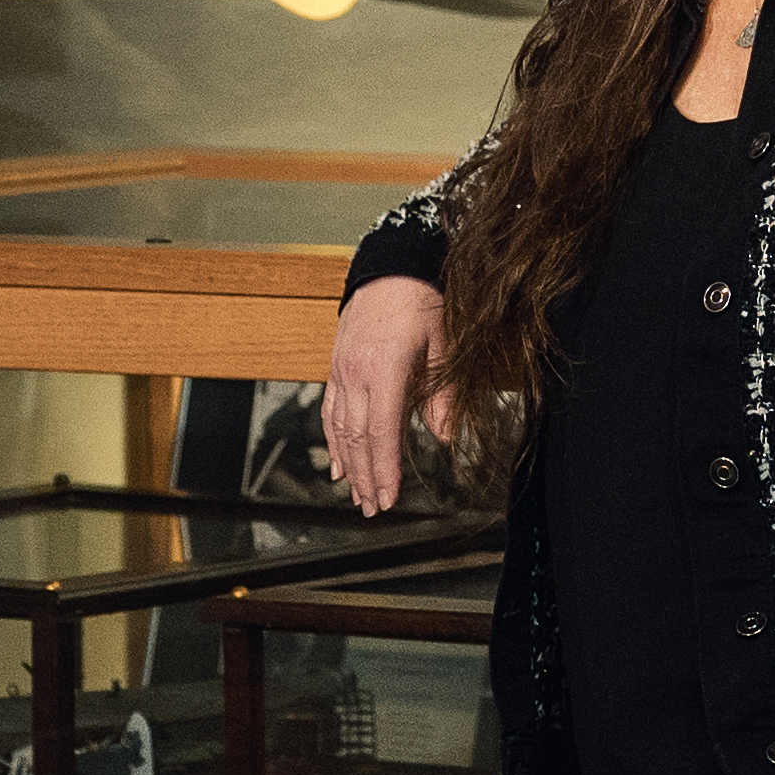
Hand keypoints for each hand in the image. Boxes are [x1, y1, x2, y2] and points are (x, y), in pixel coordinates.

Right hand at [322, 274, 443, 513]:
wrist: (390, 266)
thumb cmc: (422, 300)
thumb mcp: (444, 344)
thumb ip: (443, 394)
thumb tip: (445, 437)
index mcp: (384, 368)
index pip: (381, 431)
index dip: (384, 469)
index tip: (390, 497)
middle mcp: (356, 372)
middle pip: (356, 438)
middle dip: (365, 477)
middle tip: (375, 508)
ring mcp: (341, 370)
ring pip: (339, 429)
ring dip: (348, 466)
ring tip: (357, 496)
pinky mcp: (336, 367)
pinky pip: (330, 412)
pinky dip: (333, 442)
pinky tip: (337, 465)